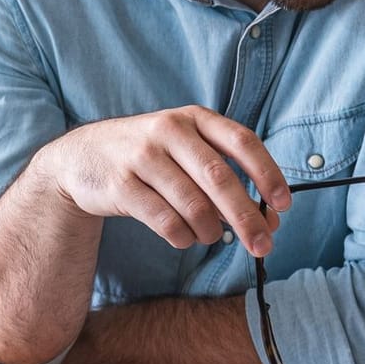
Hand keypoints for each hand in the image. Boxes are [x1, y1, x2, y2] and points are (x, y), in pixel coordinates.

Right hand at [32, 105, 291, 254]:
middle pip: (220, 178)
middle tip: (264, 245)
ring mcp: (142, 156)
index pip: (242, 141)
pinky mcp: (120, 185)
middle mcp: (169, 130)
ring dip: (211, 230)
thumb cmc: (150, 157)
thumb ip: (226, 177)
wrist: (81, 157)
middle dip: (247, 217)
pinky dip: (182, 236)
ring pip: (193, 204)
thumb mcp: (186, 150)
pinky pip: (164, 220)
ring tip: (212, 237)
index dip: (267, 173)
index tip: (284, 204)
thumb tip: (270, 220)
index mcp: (194, 118)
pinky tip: (184, 237)